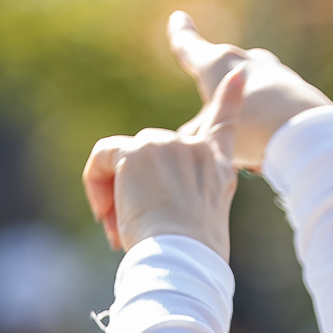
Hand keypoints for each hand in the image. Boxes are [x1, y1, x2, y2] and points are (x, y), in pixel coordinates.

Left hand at [83, 64, 246, 257]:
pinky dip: (95, 184)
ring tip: (117, 230)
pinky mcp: (136, 151)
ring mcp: (165, 144)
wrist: (183, 256)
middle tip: (126, 232)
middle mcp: (194, 149)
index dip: (231, 99)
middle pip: (147, 156)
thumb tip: (150, 207)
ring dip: (113, 194)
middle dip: (133, 191)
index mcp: (217, 167)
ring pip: (123, 160)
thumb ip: (186, 202)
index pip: (224, 125)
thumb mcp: (202, 226)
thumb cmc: (193, 256)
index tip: (236, 76)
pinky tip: (104, 212)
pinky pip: (103, 157)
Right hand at [164, 11, 332, 171]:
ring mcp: (277, 73)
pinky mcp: (300, 92)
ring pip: (255, 87)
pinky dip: (271, 123)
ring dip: (249, 109)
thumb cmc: (252, 131)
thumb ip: (197, 136)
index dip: (181, 34)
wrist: (309, 134)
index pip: (191, 47)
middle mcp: (248, 60)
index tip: (179, 17)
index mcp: (218, 64)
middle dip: (220, 85)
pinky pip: (277, 107)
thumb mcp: (211, 137)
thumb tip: (192, 141)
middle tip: (215, 102)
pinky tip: (273, 146)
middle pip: (228, 68)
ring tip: (250, 140)